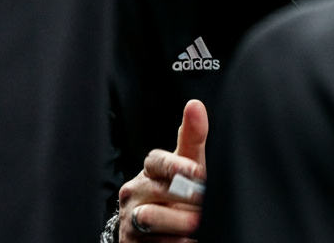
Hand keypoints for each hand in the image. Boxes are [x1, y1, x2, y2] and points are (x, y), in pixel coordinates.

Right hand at [118, 100, 207, 242]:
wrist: (154, 230)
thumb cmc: (177, 188)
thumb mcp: (187, 163)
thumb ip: (192, 138)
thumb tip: (195, 105)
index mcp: (150, 169)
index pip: (156, 160)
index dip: (175, 165)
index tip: (196, 171)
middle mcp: (135, 192)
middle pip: (156, 191)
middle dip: (182, 197)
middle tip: (203, 203)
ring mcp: (130, 219)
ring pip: (149, 218)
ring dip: (177, 223)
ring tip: (196, 225)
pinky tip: (185, 241)